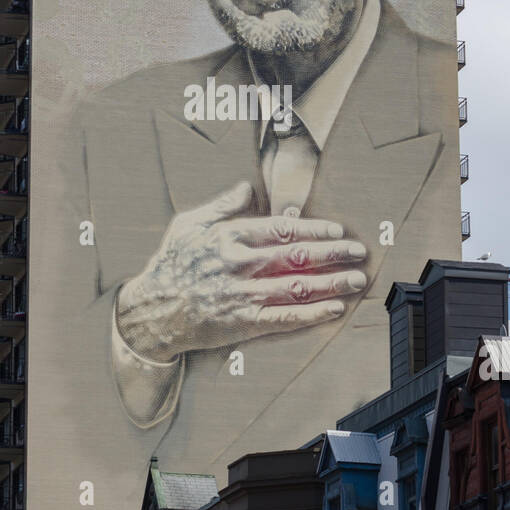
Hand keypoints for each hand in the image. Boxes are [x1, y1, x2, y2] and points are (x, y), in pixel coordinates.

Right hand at [115, 180, 367, 361]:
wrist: (151, 311)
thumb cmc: (170, 264)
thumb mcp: (189, 224)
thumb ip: (221, 205)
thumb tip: (247, 186)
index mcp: (230, 237)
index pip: (282, 229)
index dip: (315, 228)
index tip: (337, 230)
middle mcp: (240, 264)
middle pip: (297, 256)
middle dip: (333, 253)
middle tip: (358, 252)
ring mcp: (243, 295)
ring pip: (297, 286)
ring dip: (332, 282)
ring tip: (356, 279)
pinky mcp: (242, 323)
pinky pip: (285, 318)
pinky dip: (312, 314)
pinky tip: (333, 309)